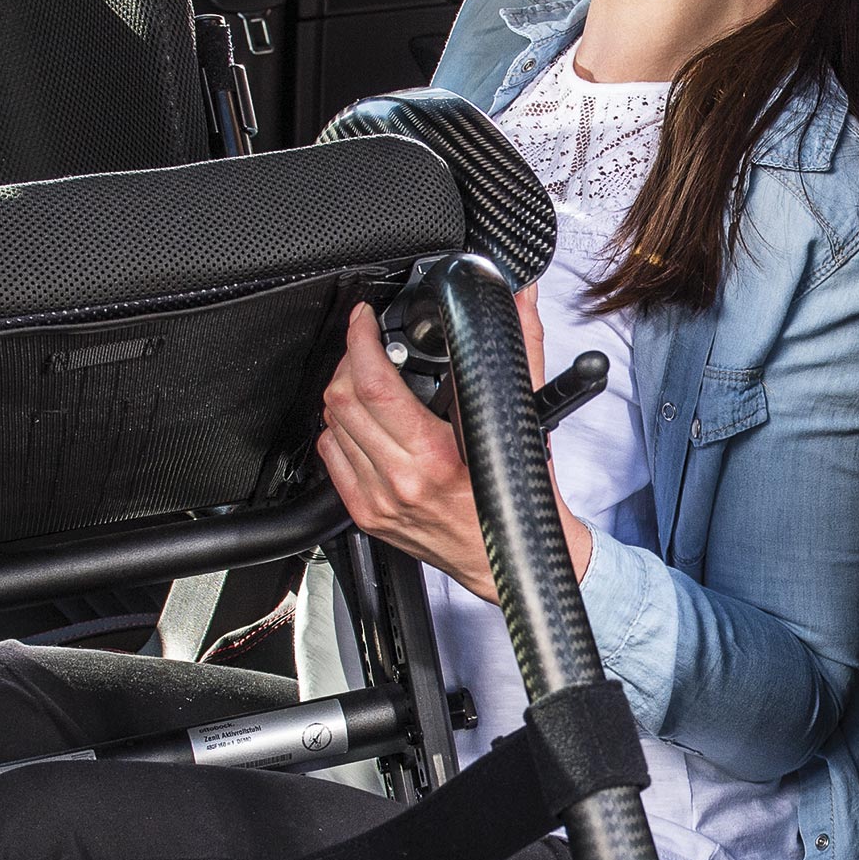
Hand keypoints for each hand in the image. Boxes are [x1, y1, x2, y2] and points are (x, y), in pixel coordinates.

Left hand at [318, 303, 496, 596]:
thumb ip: (522, 349)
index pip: (375, 385)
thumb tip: (520, 299)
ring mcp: (377, 500)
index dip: (361, 340)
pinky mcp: (366, 514)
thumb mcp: (527, 417)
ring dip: (342, 394)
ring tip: (364, 378)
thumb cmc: (518, 497)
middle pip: (342, 400)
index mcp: (435, 458)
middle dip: (349, 360)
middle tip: (366, 345)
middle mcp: (400, 481)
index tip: (364, 320)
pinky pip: (331, 457)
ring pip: (331, 425)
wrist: (508, 560)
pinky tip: (361, 420)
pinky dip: (338, 429)